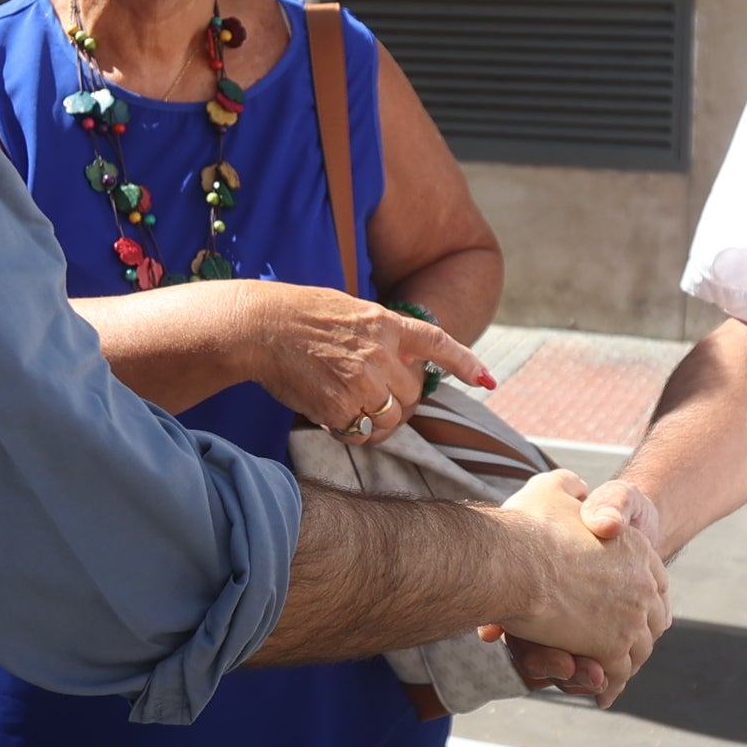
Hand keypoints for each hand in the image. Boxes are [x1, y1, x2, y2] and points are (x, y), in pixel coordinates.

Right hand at [249, 284, 488, 444]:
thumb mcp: (348, 312)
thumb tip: (401, 365)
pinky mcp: (340, 405)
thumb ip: (378, 335)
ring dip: (374, 424)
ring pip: (389, 421)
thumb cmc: (296, 317)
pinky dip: (348, 433)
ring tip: (346, 410)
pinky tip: (327, 415)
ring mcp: (362, 380)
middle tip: (368, 401)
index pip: (436, 343)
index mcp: (384, 322)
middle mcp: (380, 352)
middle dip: (396, 404)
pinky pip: (359, 434)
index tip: (487, 380)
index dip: (464, 362)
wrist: (259, 327)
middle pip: (412, 396)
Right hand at [486, 469, 670, 704]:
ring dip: (620, 666)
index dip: (637, 603)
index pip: (652, 585)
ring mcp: (631, 619)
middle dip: (632, 640)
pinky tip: (602, 694)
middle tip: (612, 653)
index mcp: (636, 550)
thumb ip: (570, 488)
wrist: (517, 558)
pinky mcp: (612, 648)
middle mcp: (643, 585)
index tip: (623, 617)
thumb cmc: (527, 524)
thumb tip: (576, 491)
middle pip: (649, 622)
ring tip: (602, 675)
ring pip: (635, 652)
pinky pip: (616, 675)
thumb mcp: (555, 489)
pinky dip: (609, 686)